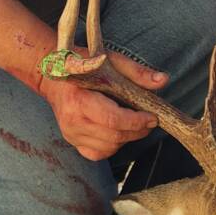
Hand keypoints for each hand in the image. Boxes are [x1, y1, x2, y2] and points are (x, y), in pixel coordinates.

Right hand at [39, 52, 167, 161]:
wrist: (53, 75)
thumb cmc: (83, 65)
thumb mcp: (110, 61)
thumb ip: (137, 72)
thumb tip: (162, 80)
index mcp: (79, 100)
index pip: (112, 120)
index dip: (136, 122)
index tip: (152, 117)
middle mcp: (73, 121)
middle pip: (113, 136)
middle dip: (137, 131)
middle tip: (149, 120)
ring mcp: (71, 134)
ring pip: (108, 147)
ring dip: (127, 138)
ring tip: (134, 123)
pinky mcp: (72, 141)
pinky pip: (98, 153)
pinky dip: (113, 145)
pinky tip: (118, 132)